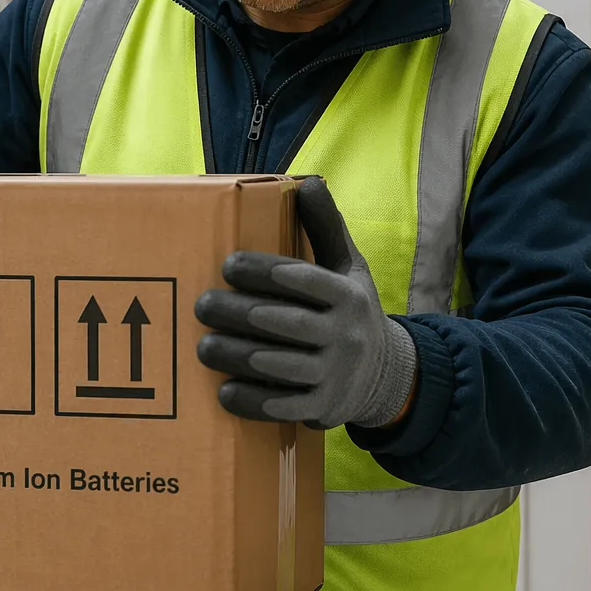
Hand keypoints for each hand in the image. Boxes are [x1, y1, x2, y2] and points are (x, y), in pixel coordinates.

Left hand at [195, 176, 416, 428]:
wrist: (387, 375)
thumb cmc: (352, 310)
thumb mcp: (349, 266)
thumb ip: (325, 226)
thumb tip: (307, 181)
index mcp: (348, 295)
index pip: (303, 279)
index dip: (264, 271)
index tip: (228, 266)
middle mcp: (345, 335)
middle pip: (284, 323)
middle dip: (237, 313)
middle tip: (202, 305)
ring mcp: (335, 375)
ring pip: (278, 365)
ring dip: (235, 356)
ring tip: (203, 346)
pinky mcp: (323, 408)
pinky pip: (283, 407)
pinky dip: (252, 401)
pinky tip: (224, 392)